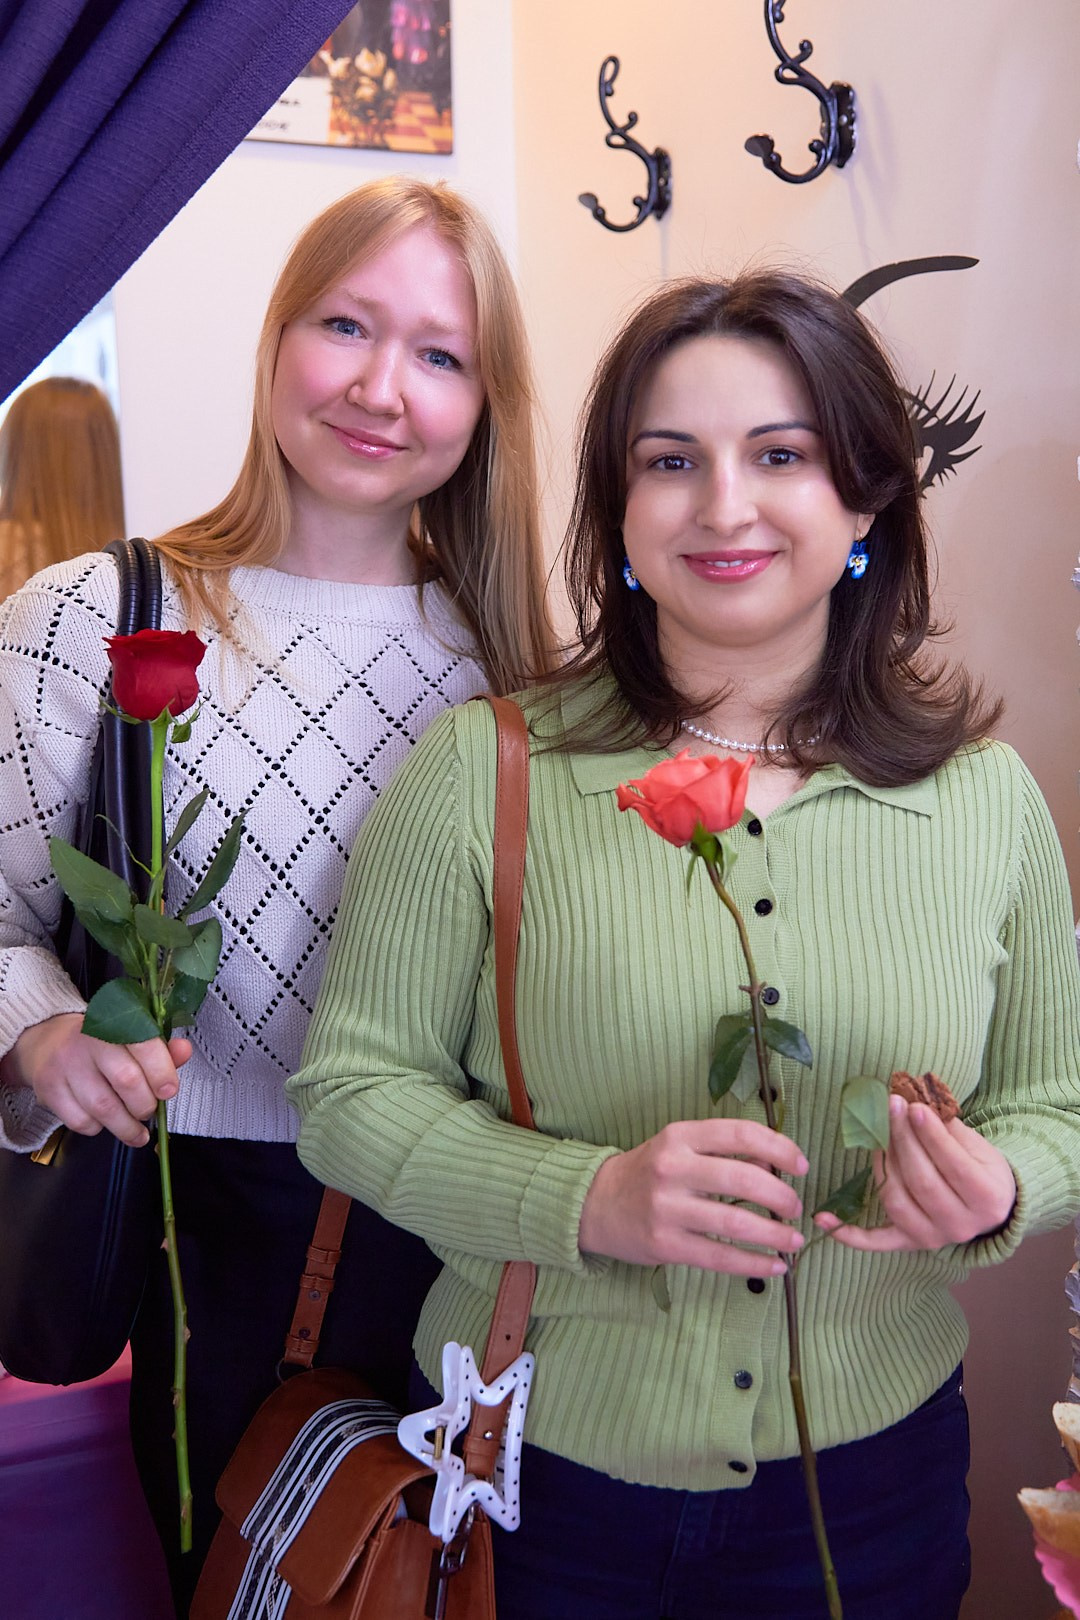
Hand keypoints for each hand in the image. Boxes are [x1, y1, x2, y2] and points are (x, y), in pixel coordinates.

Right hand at [0, 1013, 192, 1146]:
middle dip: (145, 1105)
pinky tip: (103, 1122)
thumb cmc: (97, 1042)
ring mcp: (65, 1067)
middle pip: (126, 1080)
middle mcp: (87, 1042)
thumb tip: (184, 1051)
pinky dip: (97, 1128)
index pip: (143, 1044)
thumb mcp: (128, 1036)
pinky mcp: (49, 1091)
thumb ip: (160, 1047)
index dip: (161, 1071)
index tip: (169, 1090)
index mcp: (113, 1023)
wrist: (45, 1043)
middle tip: (149, 1111)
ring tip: (137, 1132)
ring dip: (126, 1127)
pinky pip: (80, 1121)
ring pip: (103, 1107)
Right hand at [579, 1117, 807, 1277]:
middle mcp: (672, 1168)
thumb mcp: (678, 1146)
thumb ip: (721, 1150)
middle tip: (796, 1207)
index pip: (740, 1134)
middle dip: (781, 1196)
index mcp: (680, 1136)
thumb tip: (777, 1168)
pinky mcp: (665, 1245)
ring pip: (735, 1223)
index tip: (801, 1166)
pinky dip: (754, 1264)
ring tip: (794, 1240)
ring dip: (774, 1235)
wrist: (597, 1204)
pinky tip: (775, 1266)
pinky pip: (719, 1258)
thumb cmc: (650, 1171)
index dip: (779, 1149)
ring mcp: (667, 1209)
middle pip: (743, 1179)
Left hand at [814, 1095, 1016, 1252]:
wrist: (992, 1209)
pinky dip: (848, 1232)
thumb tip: (914, 1098)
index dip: (930, 1135)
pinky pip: (875, 1242)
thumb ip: (949, 1127)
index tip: (912, 1106)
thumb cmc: (982, 1170)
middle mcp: (960, 1225)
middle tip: (890, 1107)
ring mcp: (932, 1237)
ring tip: (876, 1134)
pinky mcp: (908, 1243)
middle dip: (902, 1141)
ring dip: (881, 1164)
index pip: (953, 1164)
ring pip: (896, 1202)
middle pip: (922, 1182)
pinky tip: (822, 1217)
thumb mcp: (979, 1147)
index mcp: (987, 1198)